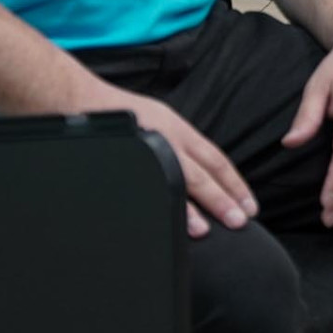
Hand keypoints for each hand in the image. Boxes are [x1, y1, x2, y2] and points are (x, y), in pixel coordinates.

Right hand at [79, 79, 257, 238]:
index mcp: (180, 131)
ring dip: (192, 209)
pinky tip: (166, 222)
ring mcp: (145, 152)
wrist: (83, 102)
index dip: (234, 183)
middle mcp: (167, 141)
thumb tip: (203, 176)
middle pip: (201, 174)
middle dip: (222, 199)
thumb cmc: (124, 114)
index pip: (215, 159)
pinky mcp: (125, 161)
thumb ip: (181, 147)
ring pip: (176, 183)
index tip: (249, 204)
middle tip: (241, 221)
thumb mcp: (162, 123)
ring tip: (207, 230)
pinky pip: (144, 189)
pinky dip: (157, 206)